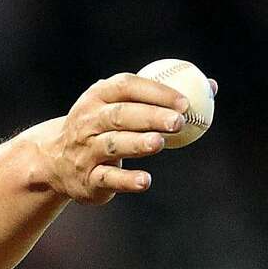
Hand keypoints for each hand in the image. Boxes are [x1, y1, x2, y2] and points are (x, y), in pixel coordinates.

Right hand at [26, 72, 195, 204]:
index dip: (155, 92)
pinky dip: (126, 180)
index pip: (126, 87)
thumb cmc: (103, 127)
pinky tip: (145, 181)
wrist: (55, 161)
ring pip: (113, 145)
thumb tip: (212, 86)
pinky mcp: (87, 179)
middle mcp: (88, 122)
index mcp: (97, 96)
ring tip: (160, 144)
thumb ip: (161, 97)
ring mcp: (85, 151)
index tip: (184, 101)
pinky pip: (108, 179)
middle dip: (150, 117)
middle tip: (179, 122)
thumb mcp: (121, 105)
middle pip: (120, 116)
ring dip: (137, 144)